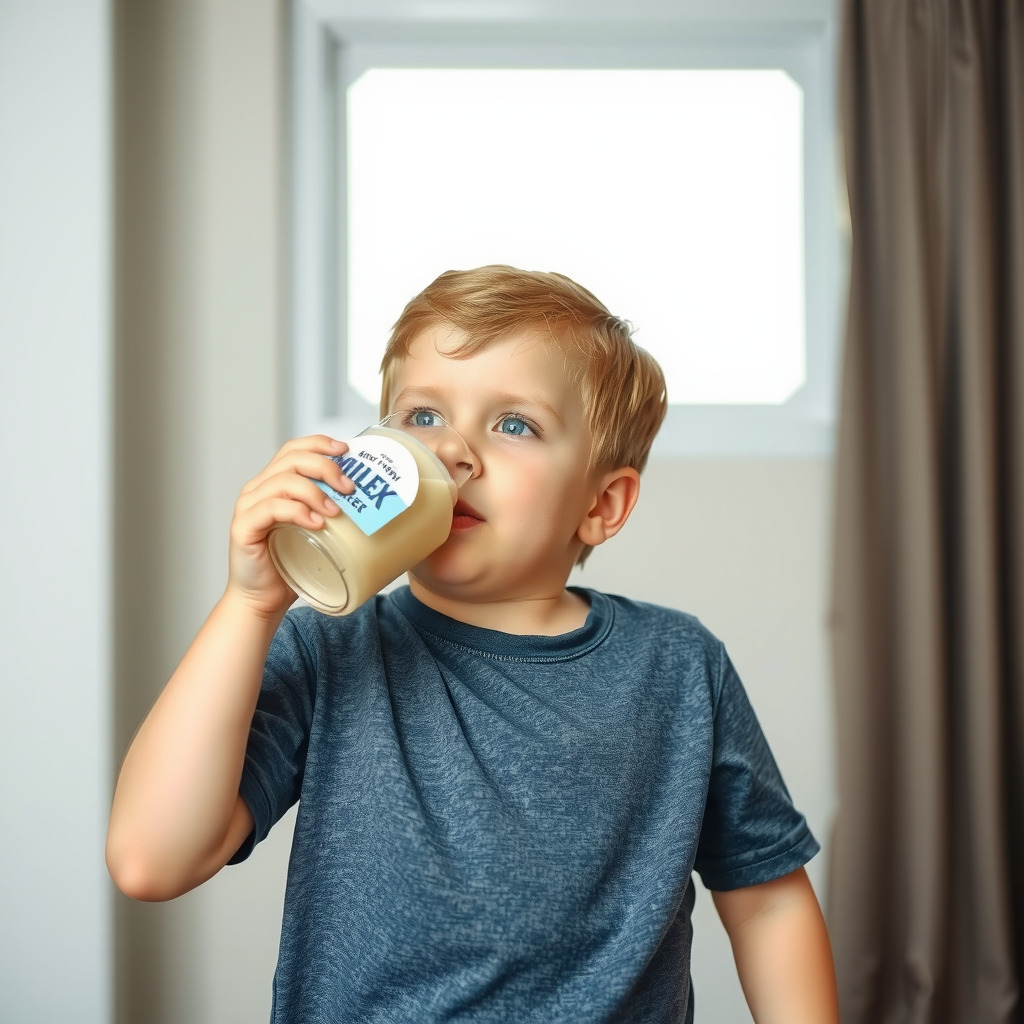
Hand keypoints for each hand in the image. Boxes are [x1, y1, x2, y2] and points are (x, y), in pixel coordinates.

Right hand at [226, 435, 353, 616]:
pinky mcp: (243, 527)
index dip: (319, 443)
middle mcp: (258, 489)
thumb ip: (332, 511)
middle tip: (349, 488)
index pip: (294, 449)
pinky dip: (297, 512)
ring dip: (315, 492)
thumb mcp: (318, 531)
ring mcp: (248, 507)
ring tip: (336, 511)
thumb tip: (373, 502)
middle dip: (325, 467)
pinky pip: (271, 508)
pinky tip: (317, 524)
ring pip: (283, 481)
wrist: (264, 599)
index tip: (346, 450)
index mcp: (274, 483)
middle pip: (292, 459)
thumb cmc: (292, 564)